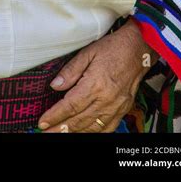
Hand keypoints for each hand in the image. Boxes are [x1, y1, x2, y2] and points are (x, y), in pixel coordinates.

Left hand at [38, 18, 158, 132]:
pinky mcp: (123, 109)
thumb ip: (70, 71)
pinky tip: (82, 132)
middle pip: (79, 120)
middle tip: (46, 131)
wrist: (138, 49)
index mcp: (95, 84)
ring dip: (74, 132)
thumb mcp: (87, 53)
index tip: (42, 122)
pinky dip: (93, 132)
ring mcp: (116, 107)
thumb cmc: (113, 48)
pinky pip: (107, 128)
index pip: (70, 106)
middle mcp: (106, 99)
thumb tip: (55, 85)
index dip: (55, 116)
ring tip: (59, 133)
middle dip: (60, 128)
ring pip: (91, 127)